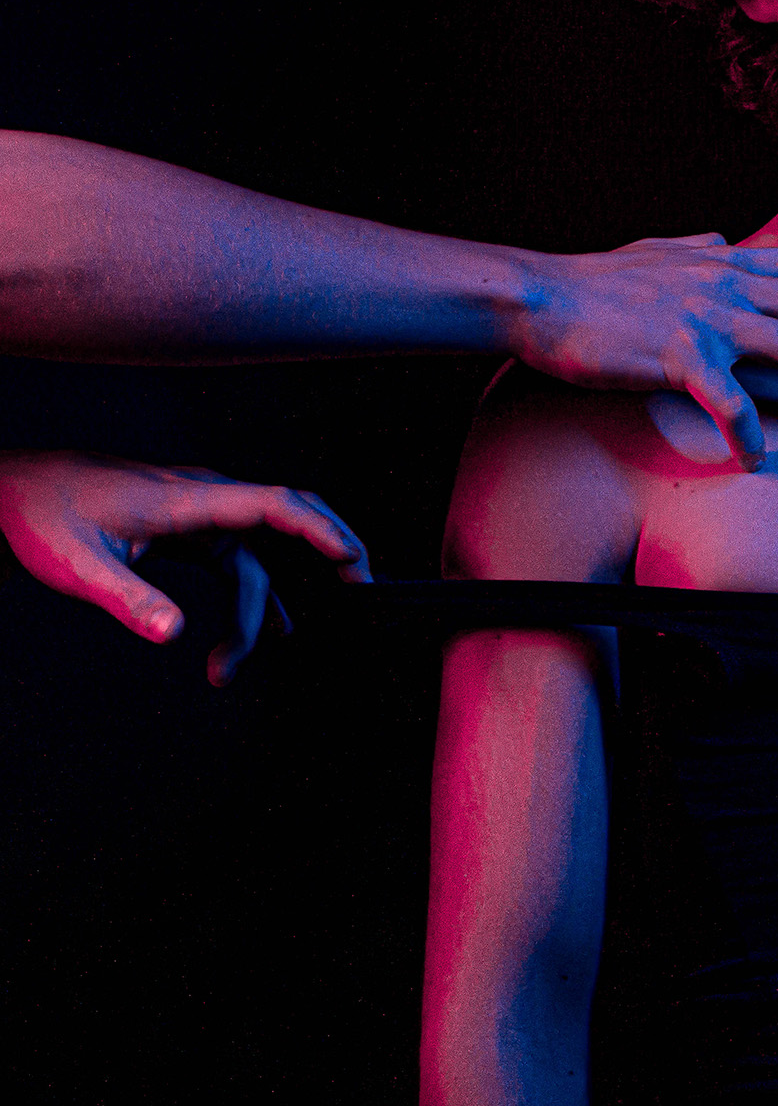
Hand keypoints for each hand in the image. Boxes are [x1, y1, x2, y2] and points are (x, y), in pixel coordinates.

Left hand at [0, 450, 369, 683]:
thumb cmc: (40, 516)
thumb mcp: (77, 564)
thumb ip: (128, 599)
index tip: (352, 559)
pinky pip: (238, 561)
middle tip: (362, 590)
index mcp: (188, 498)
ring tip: (237, 664)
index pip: (274, 504)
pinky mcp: (188, 529)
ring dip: (263, 606)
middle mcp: (205, 498)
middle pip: (289, 517)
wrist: (11, 492)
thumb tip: (173, 633)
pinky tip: (254, 636)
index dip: (319, 530)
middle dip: (330, 550)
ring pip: (257, 556)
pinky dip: (250, 598)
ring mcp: (199, 513)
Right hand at [512, 236, 777, 468]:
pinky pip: (731, 400)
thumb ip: (697, 244)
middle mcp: (729, 283)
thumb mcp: (656, 250)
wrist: (541, 298)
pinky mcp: (678, 355)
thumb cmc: (595, 280)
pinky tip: (757, 459)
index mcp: (729, 259)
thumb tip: (722, 235)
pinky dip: (751, 434)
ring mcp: (707, 317)